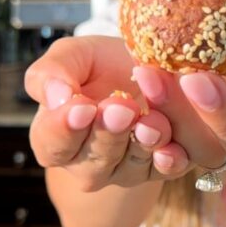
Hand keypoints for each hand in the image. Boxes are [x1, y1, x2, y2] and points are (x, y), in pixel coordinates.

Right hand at [25, 35, 191, 189]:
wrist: (148, 67)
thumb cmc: (100, 65)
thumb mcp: (72, 56)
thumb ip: (51, 73)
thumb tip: (56, 96)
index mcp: (56, 138)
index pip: (52, 143)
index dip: (65, 128)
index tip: (82, 107)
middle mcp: (89, 164)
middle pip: (95, 160)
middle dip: (110, 133)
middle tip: (121, 108)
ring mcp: (128, 169)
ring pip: (134, 164)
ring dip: (144, 142)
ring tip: (151, 119)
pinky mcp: (163, 167)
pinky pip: (168, 170)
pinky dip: (172, 159)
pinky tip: (174, 147)